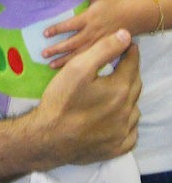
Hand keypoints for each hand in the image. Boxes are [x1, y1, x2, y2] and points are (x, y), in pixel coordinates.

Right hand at [37, 30, 139, 163]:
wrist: (48, 137)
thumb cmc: (61, 100)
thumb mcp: (78, 67)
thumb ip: (103, 49)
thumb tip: (126, 35)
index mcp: (120, 90)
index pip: (132, 65)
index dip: (130, 53)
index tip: (128, 45)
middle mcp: (127, 111)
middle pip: (135, 85)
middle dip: (129, 72)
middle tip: (121, 64)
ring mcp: (124, 132)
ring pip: (134, 109)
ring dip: (128, 97)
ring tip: (116, 90)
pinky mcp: (118, 147)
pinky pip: (131, 132)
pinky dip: (127, 122)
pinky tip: (117, 117)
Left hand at [41, 0, 122, 65]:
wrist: (133, 17)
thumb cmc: (114, 4)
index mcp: (89, 18)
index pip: (70, 25)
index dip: (57, 29)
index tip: (45, 33)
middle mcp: (92, 32)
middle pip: (72, 43)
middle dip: (57, 49)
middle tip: (43, 53)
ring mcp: (97, 43)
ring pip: (79, 55)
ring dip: (64, 60)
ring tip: (50, 65)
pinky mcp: (103, 50)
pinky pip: (88, 60)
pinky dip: (77, 65)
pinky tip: (66, 70)